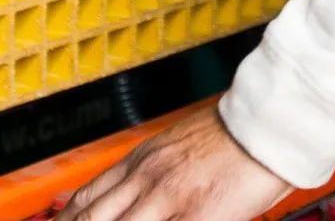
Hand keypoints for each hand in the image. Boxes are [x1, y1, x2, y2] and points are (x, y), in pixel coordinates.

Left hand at [55, 106, 291, 220]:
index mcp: (142, 160)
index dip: (67, 219)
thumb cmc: (232, 136)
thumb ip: (151, 171)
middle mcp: (148, 177)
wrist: (267, 124)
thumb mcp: (178, 146)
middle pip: (93, 219)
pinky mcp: (198, 216)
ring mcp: (170, 199)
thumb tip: (133, 194)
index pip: (87, 199)